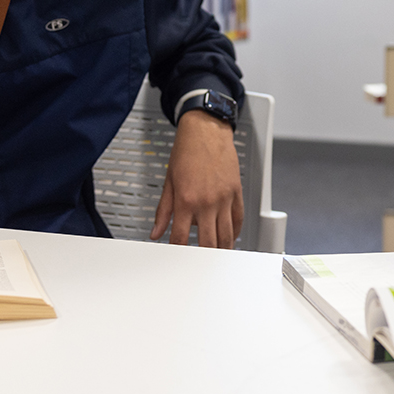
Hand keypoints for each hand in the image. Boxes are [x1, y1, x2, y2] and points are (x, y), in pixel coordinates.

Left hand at [150, 109, 243, 247]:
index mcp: (186, 200)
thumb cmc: (186, 152)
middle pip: (207, 242)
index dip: (177, 251)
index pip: (180, 236)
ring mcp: (224, 199)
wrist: (205, 131)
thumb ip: (162, 210)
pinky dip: (234, 233)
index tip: (175, 256)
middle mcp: (206, 202)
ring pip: (226, 236)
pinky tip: (229, 237)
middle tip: (198, 263)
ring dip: (221, 249)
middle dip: (202, 256)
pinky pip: (238, 221)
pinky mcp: (236, 194)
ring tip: (215, 256)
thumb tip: (155, 231)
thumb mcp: (168, 181)